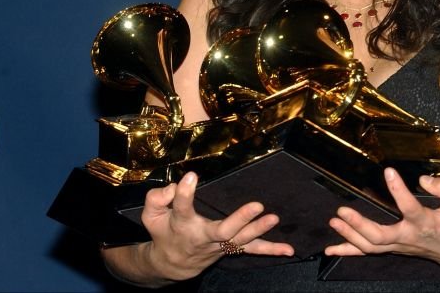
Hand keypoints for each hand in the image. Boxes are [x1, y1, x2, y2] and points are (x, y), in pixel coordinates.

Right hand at [140, 171, 293, 281]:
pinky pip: (252, 250)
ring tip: (274, 218)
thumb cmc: (163, 232)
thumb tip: (175, 185)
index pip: (181, 208)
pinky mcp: (231, 248)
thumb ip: (157, 198)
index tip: (190, 177)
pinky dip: (271, 250)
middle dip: (240, 219)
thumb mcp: (150, 215)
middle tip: (257, 205)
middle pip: (222, 230)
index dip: (184, 194)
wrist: (172, 264)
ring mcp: (220, 245)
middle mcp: (203, 237)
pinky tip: (289, 249)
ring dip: (258, 230)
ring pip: (241, 240)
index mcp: (182, 224)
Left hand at [324, 168, 439, 272]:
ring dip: (349, 236)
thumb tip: (422, 179)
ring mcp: (400, 245)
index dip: (399, 190)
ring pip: (371, 246)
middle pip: (380, 236)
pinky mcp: (395, 248)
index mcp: (426, 223)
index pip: (410, 208)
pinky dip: (349, 250)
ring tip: (334, 222)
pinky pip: (369, 252)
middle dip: (359, 224)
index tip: (390, 172)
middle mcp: (410, 237)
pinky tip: (331, 249)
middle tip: (342, 212)